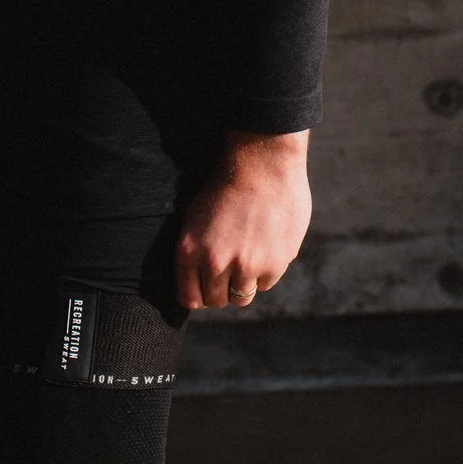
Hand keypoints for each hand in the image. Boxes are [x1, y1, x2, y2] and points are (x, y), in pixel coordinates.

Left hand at [175, 130, 311, 310]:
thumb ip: (194, 256)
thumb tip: (196, 295)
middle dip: (222, 290)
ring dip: (244, 283)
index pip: (189, 297)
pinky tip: (267, 245)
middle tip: (231, 271)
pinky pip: (266, 283)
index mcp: (188, 252)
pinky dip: (267, 270)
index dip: (199, 295)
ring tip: (249, 258)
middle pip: (216, 301)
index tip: (207, 288)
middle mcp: (214, 263)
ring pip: (242, 297)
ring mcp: (245, 265)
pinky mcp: (274, 263)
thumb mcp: (194, 220)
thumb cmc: (225, 187)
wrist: (261, 162)